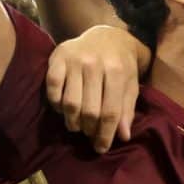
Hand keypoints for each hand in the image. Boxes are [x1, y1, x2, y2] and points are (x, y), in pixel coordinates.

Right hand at [46, 24, 148, 152]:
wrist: (106, 35)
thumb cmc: (120, 65)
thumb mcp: (130, 85)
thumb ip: (127, 110)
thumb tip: (123, 137)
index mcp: (116, 71)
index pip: (110, 112)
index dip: (105, 135)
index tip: (101, 148)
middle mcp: (94, 64)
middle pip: (89, 110)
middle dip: (89, 129)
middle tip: (88, 134)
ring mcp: (74, 60)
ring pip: (69, 103)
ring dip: (72, 121)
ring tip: (77, 125)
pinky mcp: (57, 57)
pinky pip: (52, 89)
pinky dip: (56, 104)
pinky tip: (63, 109)